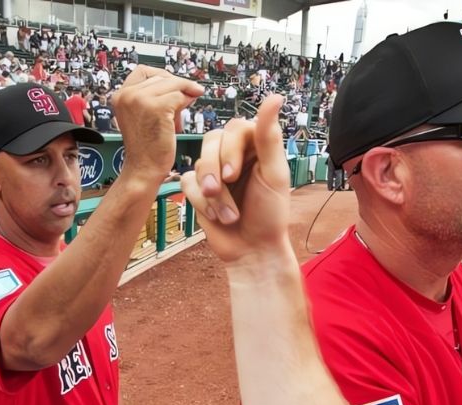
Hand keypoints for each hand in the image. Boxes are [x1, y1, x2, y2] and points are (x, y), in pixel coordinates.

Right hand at [110, 65, 202, 180]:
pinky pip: (179, 96)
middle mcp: (126, 95)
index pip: (144, 71)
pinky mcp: (155, 108)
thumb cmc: (146, 147)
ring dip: (181, 97)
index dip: (162, 77)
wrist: (143, 169)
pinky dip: (184, 105)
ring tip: (176, 117)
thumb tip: (180, 83)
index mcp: (120, 96)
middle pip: (161, 76)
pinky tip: (179, 120)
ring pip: (172, 84)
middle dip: (174, 89)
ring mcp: (139, 100)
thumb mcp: (141, 114)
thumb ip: (151, 96)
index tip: (173, 87)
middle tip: (180, 105)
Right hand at [182, 95, 290, 263]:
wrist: (252, 250)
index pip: (234, 128)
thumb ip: (269, 136)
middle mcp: (234, 154)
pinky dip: (200, 202)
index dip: (230, 149)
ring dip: (211, 194)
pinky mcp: (198, 189)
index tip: (234, 174)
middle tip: (221, 190)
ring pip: (198, 164)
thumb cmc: (270, 214)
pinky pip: (186, 183)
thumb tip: (275, 97)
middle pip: (210, 141)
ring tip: (227, 214)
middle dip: (214, 170)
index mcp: (256, 145)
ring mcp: (214, 171)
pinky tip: (216, 216)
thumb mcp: (274, 174)